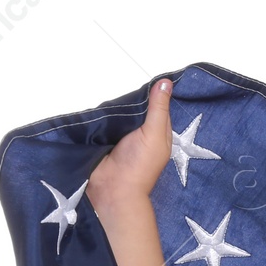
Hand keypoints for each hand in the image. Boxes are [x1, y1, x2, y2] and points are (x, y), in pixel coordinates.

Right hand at [88, 77, 174, 214]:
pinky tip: (100, 104)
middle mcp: (144, 136)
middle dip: (133, 98)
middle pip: (139, 111)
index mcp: (160, 135)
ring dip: (117, 107)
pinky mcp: (107, 141)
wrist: (112, 190)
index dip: (156, 93)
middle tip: (126, 81)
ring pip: (122, 116)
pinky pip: (106, 123)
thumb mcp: (154, 133)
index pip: (160, 108)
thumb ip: (158, 108)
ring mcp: (124, 139)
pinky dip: (104, 116)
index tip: (150, 75)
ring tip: (111, 90)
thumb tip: (166, 82)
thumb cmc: (139, 165)